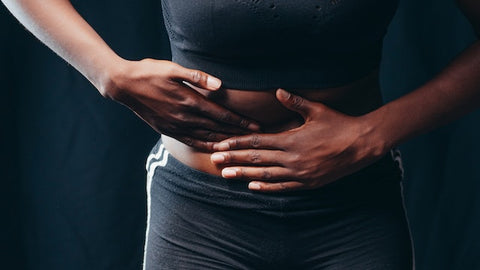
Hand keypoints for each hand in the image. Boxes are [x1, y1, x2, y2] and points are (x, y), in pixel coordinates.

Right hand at [103, 59, 259, 150]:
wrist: (124, 86)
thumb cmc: (150, 72)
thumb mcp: (173, 69)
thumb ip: (198, 77)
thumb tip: (219, 85)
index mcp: (189, 101)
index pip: (221, 115)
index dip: (240, 122)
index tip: (256, 127)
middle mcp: (185, 117)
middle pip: (218, 129)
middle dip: (238, 134)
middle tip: (256, 140)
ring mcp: (176, 126)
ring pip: (206, 137)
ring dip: (225, 142)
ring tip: (241, 147)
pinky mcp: (168, 130)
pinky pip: (191, 142)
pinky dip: (205, 146)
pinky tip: (215, 149)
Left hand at [210, 89, 386, 191]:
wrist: (363, 144)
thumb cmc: (340, 124)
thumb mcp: (317, 110)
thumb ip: (295, 102)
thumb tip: (279, 90)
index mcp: (291, 139)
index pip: (257, 142)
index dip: (237, 143)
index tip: (221, 145)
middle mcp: (292, 158)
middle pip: (256, 159)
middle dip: (233, 159)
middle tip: (214, 160)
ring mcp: (300, 173)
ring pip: (266, 175)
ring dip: (244, 175)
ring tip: (226, 175)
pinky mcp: (308, 183)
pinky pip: (283, 187)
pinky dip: (267, 187)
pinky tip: (252, 187)